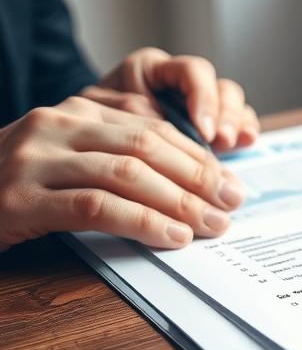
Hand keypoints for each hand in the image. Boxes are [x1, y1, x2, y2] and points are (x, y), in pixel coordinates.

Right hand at [0, 97, 245, 250]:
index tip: (229, 183)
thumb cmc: (17, 186)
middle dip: (198, 178)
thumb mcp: (70, 159)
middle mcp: (57, 124)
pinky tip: (172, 237)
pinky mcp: (18, 198)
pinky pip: (95, 207)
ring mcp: (35, 159)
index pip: (154, 128)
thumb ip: (119, 158)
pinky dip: (142, 222)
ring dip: (179, 203)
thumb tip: (193, 182)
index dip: (198, 157)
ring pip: (127, 174)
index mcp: (78, 111)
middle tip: (232, 205)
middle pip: (147, 146)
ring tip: (211, 225)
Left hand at [83, 47, 259, 151]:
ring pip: (232, 101)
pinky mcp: (210, 124)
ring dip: (237, 123)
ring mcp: (198, 103)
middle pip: (219, 86)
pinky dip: (245, 131)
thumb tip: (153, 116)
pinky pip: (239, 120)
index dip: (202, 98)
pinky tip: (246, 143)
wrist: (83, 138)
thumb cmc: (87, 121)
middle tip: (222, 141)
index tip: (203, 130)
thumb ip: (122, 108)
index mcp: (153, 69)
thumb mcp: (94, 110)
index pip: (191, 71)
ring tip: (232, 145)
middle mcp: (181, 82)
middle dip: (225, 115)